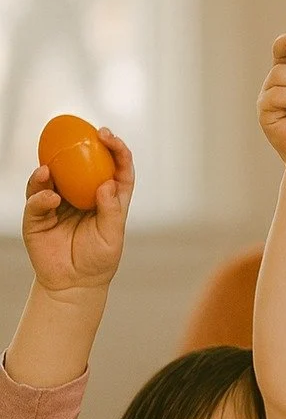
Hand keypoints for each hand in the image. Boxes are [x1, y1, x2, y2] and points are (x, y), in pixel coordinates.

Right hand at [21, 129, 133, 294]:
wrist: (74, 283)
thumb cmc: (98, 260)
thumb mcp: (112, 237)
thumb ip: (111, 211)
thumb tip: (107, 184)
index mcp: (107, 198)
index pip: (115, 169)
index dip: (116, 149)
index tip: (108, 136)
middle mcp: (82, 196)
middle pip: (81, 164)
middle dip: (81, 145)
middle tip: (83, 135)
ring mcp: (58, 203)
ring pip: (52, 178)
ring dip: (51, 169)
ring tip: (50, 170)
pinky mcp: (38, 215)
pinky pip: (37, 201)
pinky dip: (41, 196)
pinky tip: (50, 197)